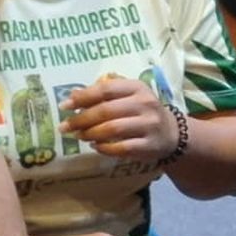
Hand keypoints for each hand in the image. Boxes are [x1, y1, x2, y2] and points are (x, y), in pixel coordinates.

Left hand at [58, 74, 178, 159]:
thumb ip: (105, 91)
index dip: (82, 97)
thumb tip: (74, 92)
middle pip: (106, 111)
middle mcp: (144, 104)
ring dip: (90, 134)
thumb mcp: (129, 94)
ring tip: (78, 136)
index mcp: (137, 87)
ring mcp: (148, 125)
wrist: (171, 133)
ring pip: (112, 129)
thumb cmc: (142, 111)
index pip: (105, 90)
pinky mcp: (149, 145)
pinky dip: (104, 148)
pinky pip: (121, 148)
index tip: (64, 106)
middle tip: (65, 127)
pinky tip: (95, 146)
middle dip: (81, 119)